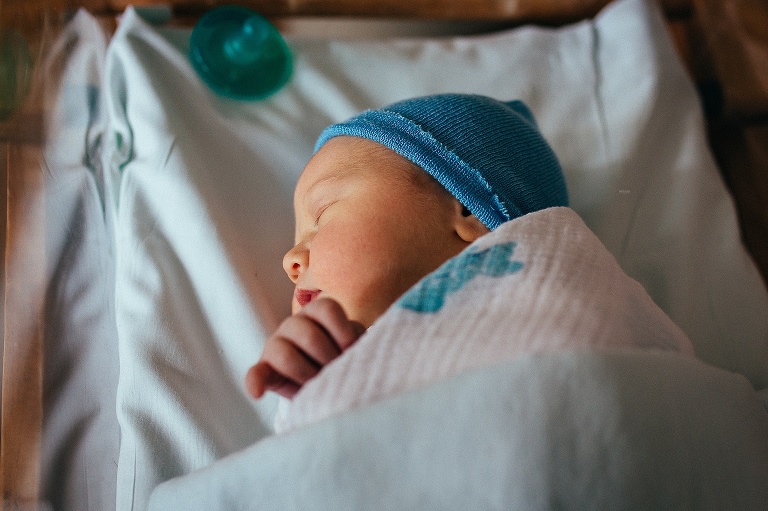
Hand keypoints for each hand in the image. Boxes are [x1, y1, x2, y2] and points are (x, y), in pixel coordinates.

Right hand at [245, 297, 364, 398]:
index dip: (343, 333)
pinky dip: (255, 382)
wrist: (326, 378)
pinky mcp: (265, 368)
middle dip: (327, 359)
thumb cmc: (342, 356)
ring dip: (305, 374)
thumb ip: (356, 343)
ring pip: (284, 354)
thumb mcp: (353, 345)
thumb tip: (356, 354)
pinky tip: (257, 393)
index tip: (352, 350)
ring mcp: (276, 344)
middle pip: (309, 335)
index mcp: (318, 311)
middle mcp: (295, 323)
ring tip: (318, 384)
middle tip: (336, 373)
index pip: (328, 309)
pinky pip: (255, 373)